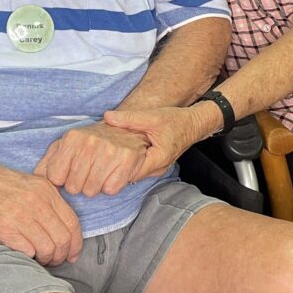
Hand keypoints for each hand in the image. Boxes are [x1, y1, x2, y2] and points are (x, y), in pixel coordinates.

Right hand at [0, 152, 82, 265]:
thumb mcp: (23, 184)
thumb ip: (42, 202)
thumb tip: (56, 229)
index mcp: (45, 189)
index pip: (73, 222)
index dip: (76, 243)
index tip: (72, 254)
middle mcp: (37, 201)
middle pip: (64, 239)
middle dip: (62, 256)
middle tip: (55, 262)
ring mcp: (22, 215)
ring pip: (48, 248)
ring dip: (45, 260)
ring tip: (38, 261)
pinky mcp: (5, 228)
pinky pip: (28, 251)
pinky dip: (28, 258)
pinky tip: (23, 256)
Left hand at [34, 122, 148, 196]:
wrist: (125, 131)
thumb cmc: (91, 143)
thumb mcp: (65, 146)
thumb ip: (47, 163)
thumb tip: (35, 178)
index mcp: (72, 138)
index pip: (56, 178)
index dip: (63, 180)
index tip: (70, 173)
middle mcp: (90, 142)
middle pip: (74, 187)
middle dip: (79, 185)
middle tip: (88, 173)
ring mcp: (110, 150)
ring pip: (91, 191)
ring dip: (95, 187)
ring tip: (99, 172)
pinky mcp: (126, 159)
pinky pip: (110, 190)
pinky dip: (111, 186)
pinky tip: (111, 173)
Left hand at [102, 103, 217, 180]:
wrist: (193, 124)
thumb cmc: (176, 121)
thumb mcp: (151, 116)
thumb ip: (129, 118)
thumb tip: (107, 117)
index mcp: (158, 159)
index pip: (130, 172)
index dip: (114, 167)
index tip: (101, 159)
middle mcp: (158, 168)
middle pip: (130, 176)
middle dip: (115, 168)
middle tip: (99, 159)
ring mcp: (157, 169)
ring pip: (133, 173)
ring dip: (121, 166)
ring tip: (107, 157)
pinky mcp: (155, 165)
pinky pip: (138, 168)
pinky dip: (128, 163)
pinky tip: (119, 155)